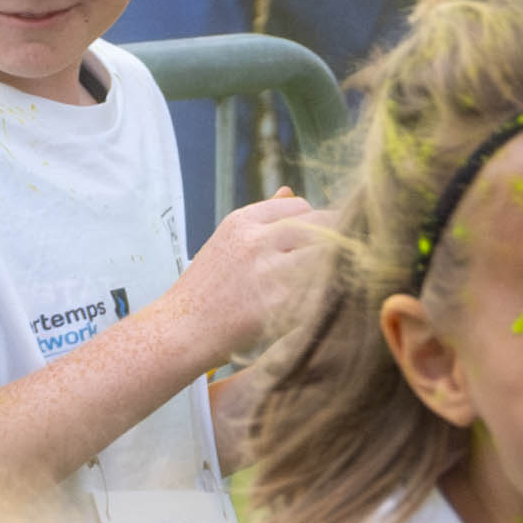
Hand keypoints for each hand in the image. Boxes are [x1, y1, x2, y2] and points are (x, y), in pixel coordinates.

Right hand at [160, 188, 324, 365]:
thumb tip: (289, 190)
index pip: (300, 207)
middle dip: (336, 243)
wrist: (181, 332)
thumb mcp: (227, 242)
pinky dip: (329, 295)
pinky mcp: (280, 305)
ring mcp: (268, 272)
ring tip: (334, 282)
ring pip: (328, 257)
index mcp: (243, 222)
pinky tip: (323, 305)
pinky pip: (323, 289)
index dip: (315, 224)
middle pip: (321, 227)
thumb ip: (262, 218)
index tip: (316, 243)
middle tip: (340, 261)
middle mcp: (256, 241)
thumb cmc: (207, 289)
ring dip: (337, 269)